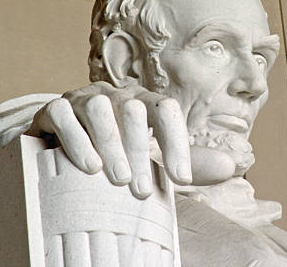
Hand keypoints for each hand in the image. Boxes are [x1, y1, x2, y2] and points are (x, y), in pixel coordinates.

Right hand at [28, 81, 191, 198]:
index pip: (165, 110)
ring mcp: (84, 99)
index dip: (176, 142)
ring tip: (117, 179)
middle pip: (133, 110)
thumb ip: (188, 162)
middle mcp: (116, 95)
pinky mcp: (55, 109)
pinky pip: (64, 115)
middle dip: (139, 150)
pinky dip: (76, 139)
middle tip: (139, 190)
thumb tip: (231, 166)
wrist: (65, 145)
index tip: (180, 179)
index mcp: (144, 102)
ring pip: (99, 109)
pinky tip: (87, 167)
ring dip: (110, 144)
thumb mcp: (152, 157)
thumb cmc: (118, 152)